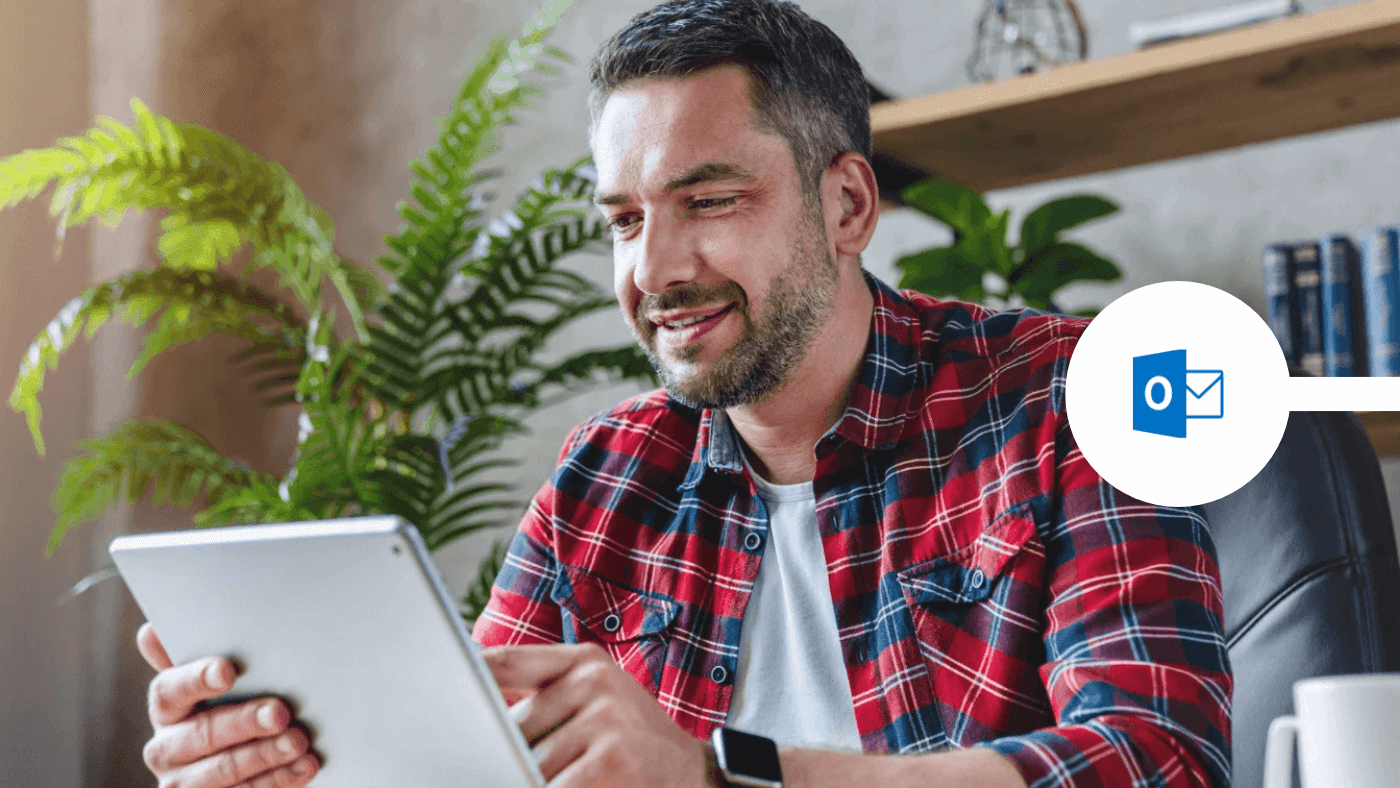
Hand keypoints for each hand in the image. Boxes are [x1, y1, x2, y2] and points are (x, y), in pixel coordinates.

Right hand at [137, 623, 318, 786]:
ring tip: (299, 742)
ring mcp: (185, 783)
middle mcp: (167, 748)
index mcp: (166, 708)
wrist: (240, 761)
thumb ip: (192, 654)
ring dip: (265, 756)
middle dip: (245, 721)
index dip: (197, 678)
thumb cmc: (228, 706)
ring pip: (223, 770)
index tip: (228, 670)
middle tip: (281, 711)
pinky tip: (303, 766)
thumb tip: (154, 627)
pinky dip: (277, 780)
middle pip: (202, 733)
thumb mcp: (214, 681)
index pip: (170, 690)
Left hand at [484, 643, 714, 787]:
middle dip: (512, 754)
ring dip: (536, 778)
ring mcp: (604, 720)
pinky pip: (554, 784)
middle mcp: (594, 681)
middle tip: (541, 759)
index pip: (507, 662)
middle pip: (513, 726)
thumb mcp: (598, 699)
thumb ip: (544, 693)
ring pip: (529, 762)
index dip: (469, 676)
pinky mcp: (610, 760)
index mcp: (585, 660)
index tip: (438, 687)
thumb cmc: (633, 740)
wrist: (693, 777)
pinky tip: (579, 783)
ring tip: (573, 772)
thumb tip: (475, 702)